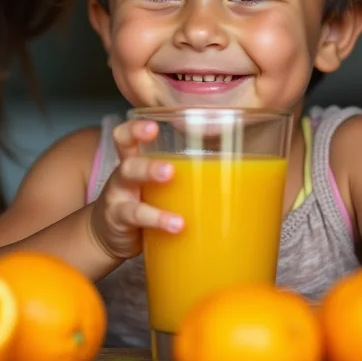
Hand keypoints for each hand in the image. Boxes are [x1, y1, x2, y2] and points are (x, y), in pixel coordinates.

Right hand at [88, 119, 182, 261]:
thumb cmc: (144, 202)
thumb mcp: (158, 184)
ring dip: (151, 172)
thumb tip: (250, 174)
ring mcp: (119, 195)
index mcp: (135, 160)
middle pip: (130, 154)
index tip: (154, 125)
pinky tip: (177, 224)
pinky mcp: (119, 219)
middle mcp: (124, 173)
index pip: (127, 135)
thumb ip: (187, 173)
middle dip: (147, 149)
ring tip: (171, 177)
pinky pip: (136, 214)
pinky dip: (158, 218)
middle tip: (171, 162)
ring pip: (129, 176)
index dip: (136, 128)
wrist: (111, 235)